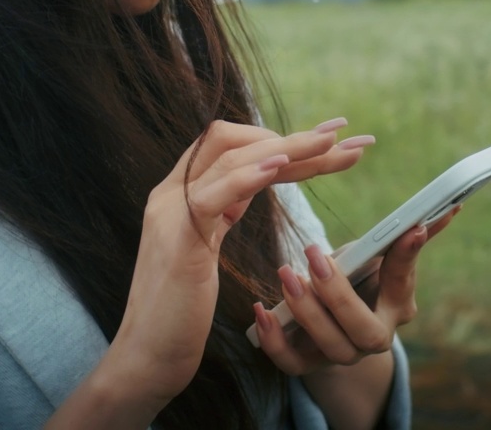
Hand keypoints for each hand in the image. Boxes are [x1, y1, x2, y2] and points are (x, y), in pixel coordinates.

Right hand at [105, 118, 367, 407]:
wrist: (147, 356)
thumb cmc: (180, 310)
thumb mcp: (205, 245)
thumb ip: (223, 209)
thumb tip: (252, 180)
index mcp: (180, 192)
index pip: (230, 145)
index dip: (278, 138)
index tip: (327, 141)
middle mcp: (171, 192)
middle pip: (233, 142)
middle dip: (292, 136)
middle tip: (343, 134)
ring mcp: (171, 212)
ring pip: (228, 159)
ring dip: (285, 149)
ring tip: (328, 144)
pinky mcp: (178, 240)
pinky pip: (212, 194)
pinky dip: (247, 177)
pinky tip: (280, 166)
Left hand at [250, 206, 460, 375]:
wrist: (332, 326)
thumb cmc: (357, 279)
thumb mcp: (375, 255)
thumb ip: (402, 237)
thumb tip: (448, 206)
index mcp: (398, 306)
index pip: (403, 282)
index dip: (407, 256)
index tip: (411, 227)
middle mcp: (375, 338)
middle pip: (364, 330)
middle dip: (339, 295)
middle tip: (315, 255)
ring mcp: (342, 355)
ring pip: (330, 346)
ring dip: (307, 312)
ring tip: (287, 274)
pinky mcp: (309, 365)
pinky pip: (291, 364)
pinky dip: (274, 341)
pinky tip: (261, 311)